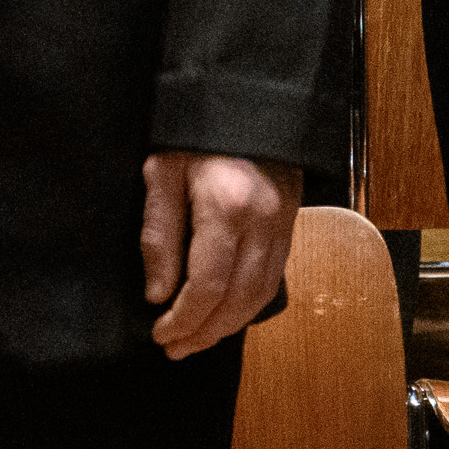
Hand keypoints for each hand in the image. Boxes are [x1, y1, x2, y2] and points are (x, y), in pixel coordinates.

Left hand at [140, 150, 302, 357]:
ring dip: (229, 325)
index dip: (184, 317)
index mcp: (225, 207)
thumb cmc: (192, 133)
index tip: (161, 334)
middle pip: (238, 299)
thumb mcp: (161, 171)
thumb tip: (158, 294)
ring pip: (261, 295)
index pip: (207, 284)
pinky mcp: (290, 226)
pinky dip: (249, 305)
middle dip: (206, 331)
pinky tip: (227, 314)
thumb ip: (159, 233)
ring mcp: (282, 226)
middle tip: (176, 349)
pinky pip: (273, 279)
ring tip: (197, 339)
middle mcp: (261, 223)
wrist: (245, 100)